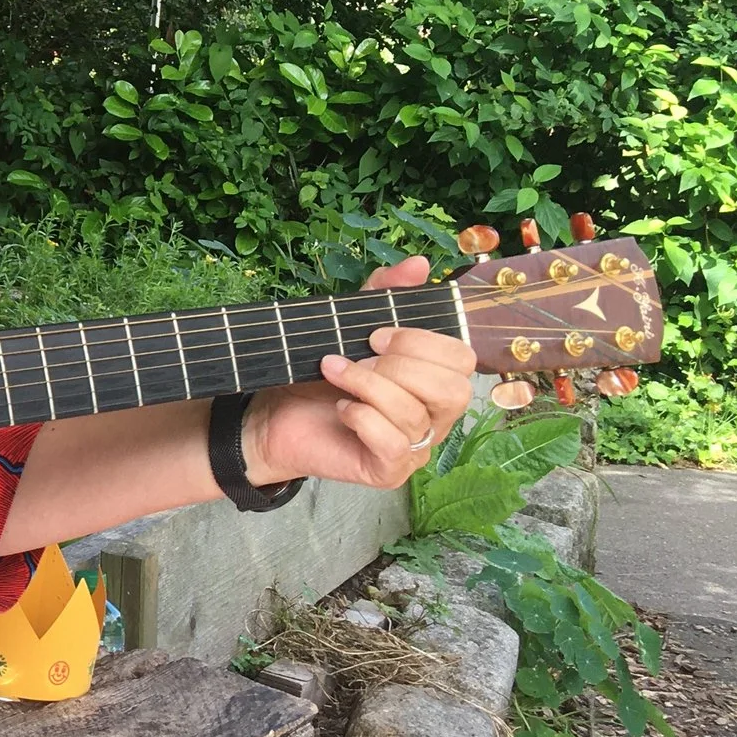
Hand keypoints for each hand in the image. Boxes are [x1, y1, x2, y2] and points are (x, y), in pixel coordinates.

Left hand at [243, 255, 476, 490]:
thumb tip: (419, 265)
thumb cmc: (319, 375)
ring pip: (414, 414)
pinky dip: (362, 417)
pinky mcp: (388, 471)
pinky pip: (392, 443)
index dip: (422, 341)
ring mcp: (415, 448)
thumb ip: (383, 295)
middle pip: (453, 390)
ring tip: (334, 373)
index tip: (376, 335)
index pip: (463, 361)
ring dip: (367, 384)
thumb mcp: (349, 326)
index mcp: (435, 381)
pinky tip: (340, 409)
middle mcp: (434, 417)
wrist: (272, 415)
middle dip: (401, 365)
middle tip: (360, 355)